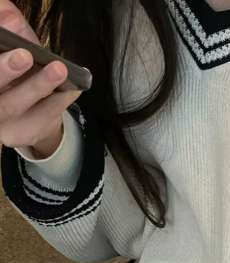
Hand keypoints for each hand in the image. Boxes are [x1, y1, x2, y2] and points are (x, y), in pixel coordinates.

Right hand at [0, 2, 81, 154]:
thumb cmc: (15, 71)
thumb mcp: (9, 46)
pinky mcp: (20, 134)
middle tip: (24, 55)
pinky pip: (41, 118)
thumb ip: (8, 28)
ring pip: (14, 105)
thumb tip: (7, 11)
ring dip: (38, 86)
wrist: (27, 112)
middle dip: (4, 70)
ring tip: (58, 69)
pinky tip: (73, 87)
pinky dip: (58, 101)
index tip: (17, 50)